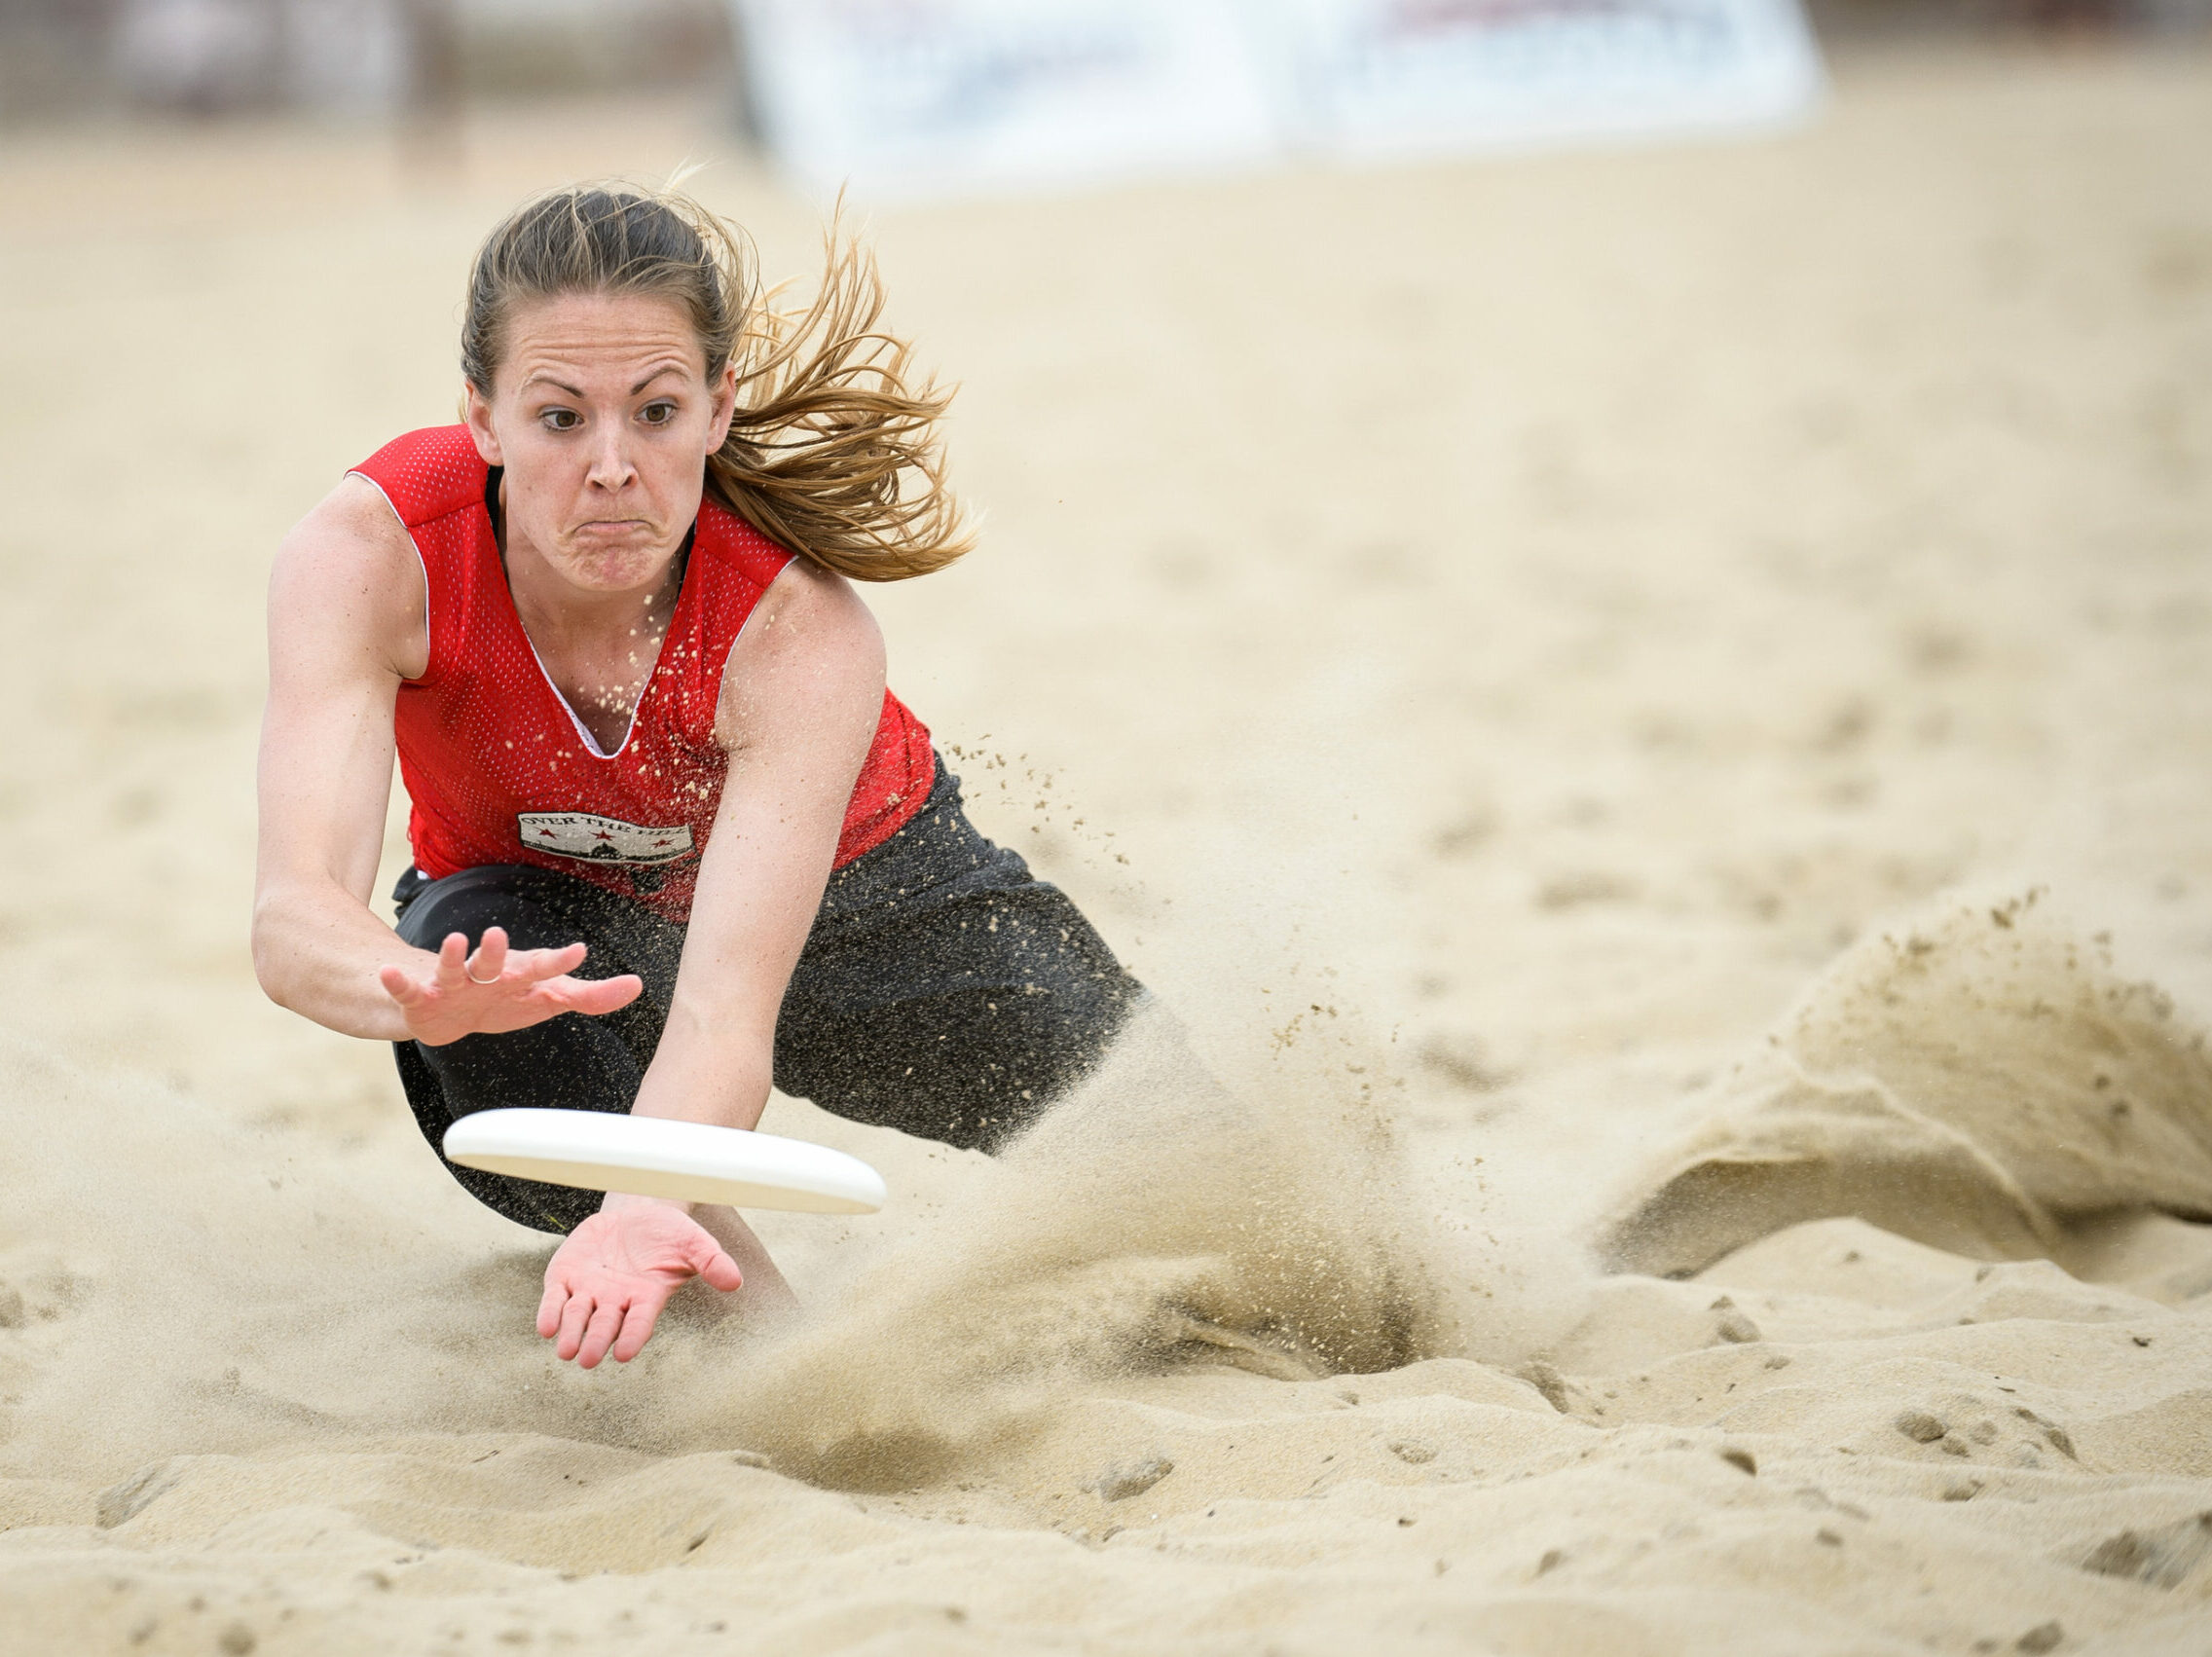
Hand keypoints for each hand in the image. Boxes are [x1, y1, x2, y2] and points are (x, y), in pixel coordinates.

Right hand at [378, 927, 642, 1046]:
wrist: (452, 1012)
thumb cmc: (507, 997)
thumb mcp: (550, 998)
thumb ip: (592, 996)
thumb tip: (639, 985)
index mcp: (520, 974)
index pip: (544, 968)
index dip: (560, 961)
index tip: (579, 952)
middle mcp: (487, 974)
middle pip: (496, 963)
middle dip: (498, 951)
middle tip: (500, 933)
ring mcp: (454, 984)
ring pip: (454, 968)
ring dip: (453, 956)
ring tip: (454, 941)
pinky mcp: (423, 1000)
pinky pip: (409, 990)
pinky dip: (399, 982)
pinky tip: (390, 972)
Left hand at [537, 1198, 746, 1367]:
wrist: (636, 1212)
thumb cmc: (668, 1234)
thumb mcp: (693, 1242)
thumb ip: (711, 1262)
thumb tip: (736, 1282)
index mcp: (646, 1299)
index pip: (639, 1323)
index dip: (633, 1337)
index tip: (626, 1353)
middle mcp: (615, 1301)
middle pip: (604, 1326)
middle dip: (596, 1341)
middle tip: (588, 1358)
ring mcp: (588, 1291)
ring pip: (576, 1317)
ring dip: (570, 1333)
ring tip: (566, 1350)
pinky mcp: (565, 1276)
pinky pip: (555, 1299)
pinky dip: (550, 1312)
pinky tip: (546, 1326)